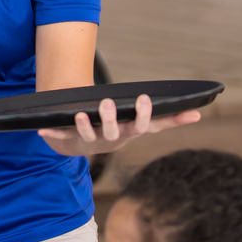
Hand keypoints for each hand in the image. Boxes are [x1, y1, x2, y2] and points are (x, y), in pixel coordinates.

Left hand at [38, 94, 201, 156]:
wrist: (83, 142)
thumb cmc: (118, 129)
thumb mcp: (142, 123)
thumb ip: (169, 119)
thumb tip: (199, 113)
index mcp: (128, 133)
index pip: (141, 127)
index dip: (143, 115)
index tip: (145, 99)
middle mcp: (110, 140)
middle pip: (114, 133)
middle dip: (112, 119)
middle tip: (109, 103)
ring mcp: (89, 142)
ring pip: (88, 135)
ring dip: (85, 126)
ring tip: (82, 113)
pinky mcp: (69, 140)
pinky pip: (60, 137)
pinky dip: (52, 134)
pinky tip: (42, 130)